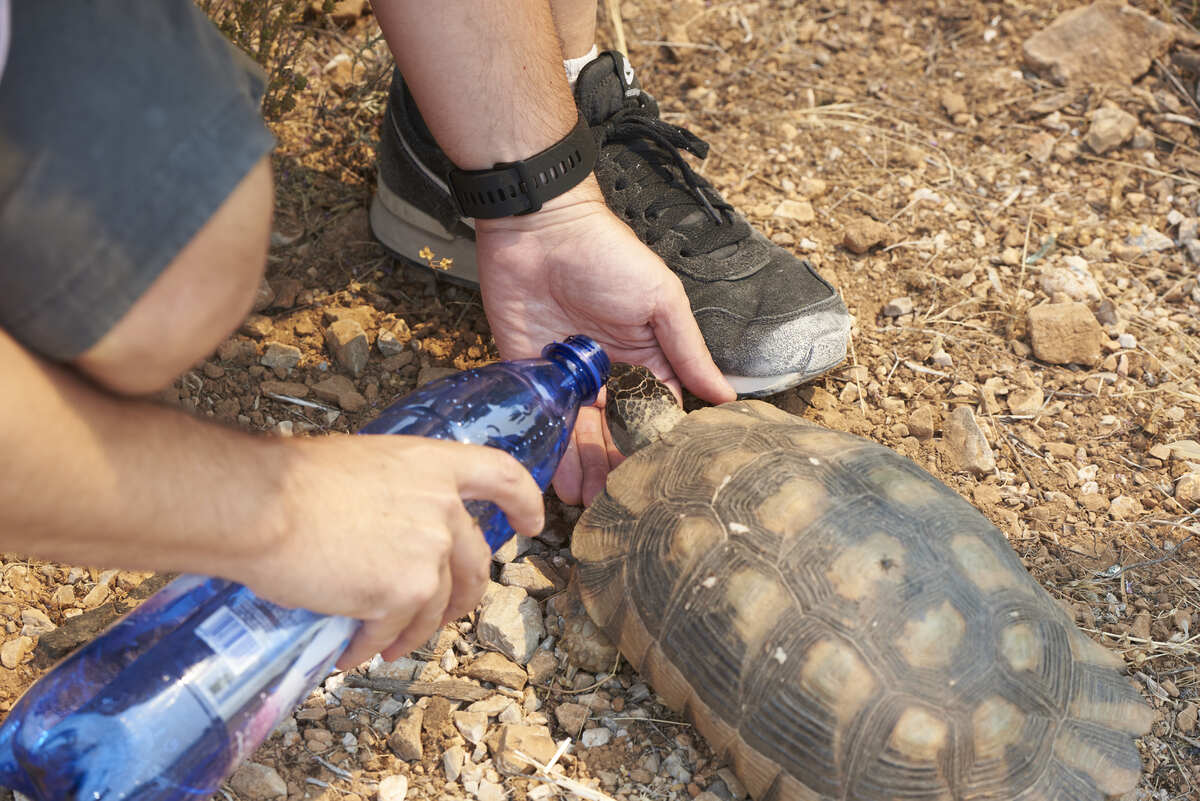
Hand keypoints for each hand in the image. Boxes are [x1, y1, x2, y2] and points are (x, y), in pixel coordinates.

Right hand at [234, 435, 543, 668]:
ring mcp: (428, 553)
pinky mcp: (403, 593)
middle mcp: (442, 508)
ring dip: (412, 631)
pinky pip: (393, 631)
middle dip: (464, 596)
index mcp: (433, 465)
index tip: (532, 523)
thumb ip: (395, 495)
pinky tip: (349, 653)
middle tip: (445, 614)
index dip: (523, 500)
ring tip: (382, 644)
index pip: (501, 475)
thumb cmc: (292, 480)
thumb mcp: (362, 467)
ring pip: (436, 607)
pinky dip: (371, 646)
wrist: (262, 505)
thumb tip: (390, 529)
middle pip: (475, 561)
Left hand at [474, 179, 735, 504]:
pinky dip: (549, 446)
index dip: (655, 444)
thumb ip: (687, 352)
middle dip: (615, 465)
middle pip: (614, 431)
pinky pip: (542, 417)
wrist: (539, 228)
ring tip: (587, 500)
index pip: (655, 412)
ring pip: (578, 432)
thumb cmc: (608, 255)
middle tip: (615, 501)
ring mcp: (567, 375)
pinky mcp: (529, 372)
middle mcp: (607, 372)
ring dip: (583, 466)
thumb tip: (725, 396)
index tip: (658, 479)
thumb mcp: (661, 301)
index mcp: (645, 357)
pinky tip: (555, 476)